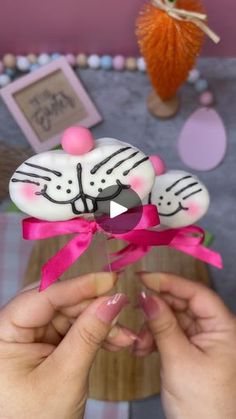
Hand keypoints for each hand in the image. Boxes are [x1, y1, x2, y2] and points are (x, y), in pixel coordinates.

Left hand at [0, 273, 134, 418]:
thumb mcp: (65, 376)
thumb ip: (89, 334)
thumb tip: (113, 301)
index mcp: (2, 334)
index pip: (42, 297)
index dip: (78, 286)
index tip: (110, 280)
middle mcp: (12, 330)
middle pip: (57, 302)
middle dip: (91, 306)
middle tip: (121, 306)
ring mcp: (30, 337)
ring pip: (69, 315)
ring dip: (99, 323)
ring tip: (126, 336)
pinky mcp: (45, 345)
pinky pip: (73, 330)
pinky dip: (95, 334)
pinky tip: (117, 340)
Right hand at [136, 272, 235, 418]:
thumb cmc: (203, 404)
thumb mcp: (178, 360)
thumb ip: (162, 325)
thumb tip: (146, 296)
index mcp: (224, 328)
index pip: (197, 293)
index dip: (170, 282)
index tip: (144, 277)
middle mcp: (215, 330)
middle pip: (183, 304)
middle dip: (157, 309)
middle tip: (135, 307)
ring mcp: (202, 340)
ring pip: (173, 319)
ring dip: (152, 327)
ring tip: (139, 343)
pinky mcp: (190, 351)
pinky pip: (170, 334)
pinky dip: (154, 338)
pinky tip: (141, 348)